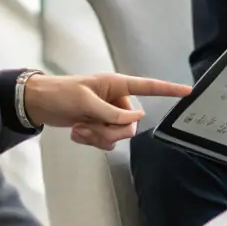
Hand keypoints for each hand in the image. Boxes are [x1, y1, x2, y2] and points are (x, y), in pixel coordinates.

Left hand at [23, 73, 191, 150]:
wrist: (38, 103)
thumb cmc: (60, 94)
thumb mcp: (86, 102)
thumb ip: (112, 112)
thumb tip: (137, 119)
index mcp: (116, 85)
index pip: (148, 87)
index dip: (168, 89)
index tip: (187, 91)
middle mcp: (115, 99)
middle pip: (130, 124)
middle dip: (110, 130)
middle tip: (89, 124)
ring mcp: (107, 114)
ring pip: (118, 135)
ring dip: (98, 136)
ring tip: (80, 127)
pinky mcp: (98, 125)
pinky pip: (106, 141)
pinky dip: (92, 140)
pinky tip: (77, 132)